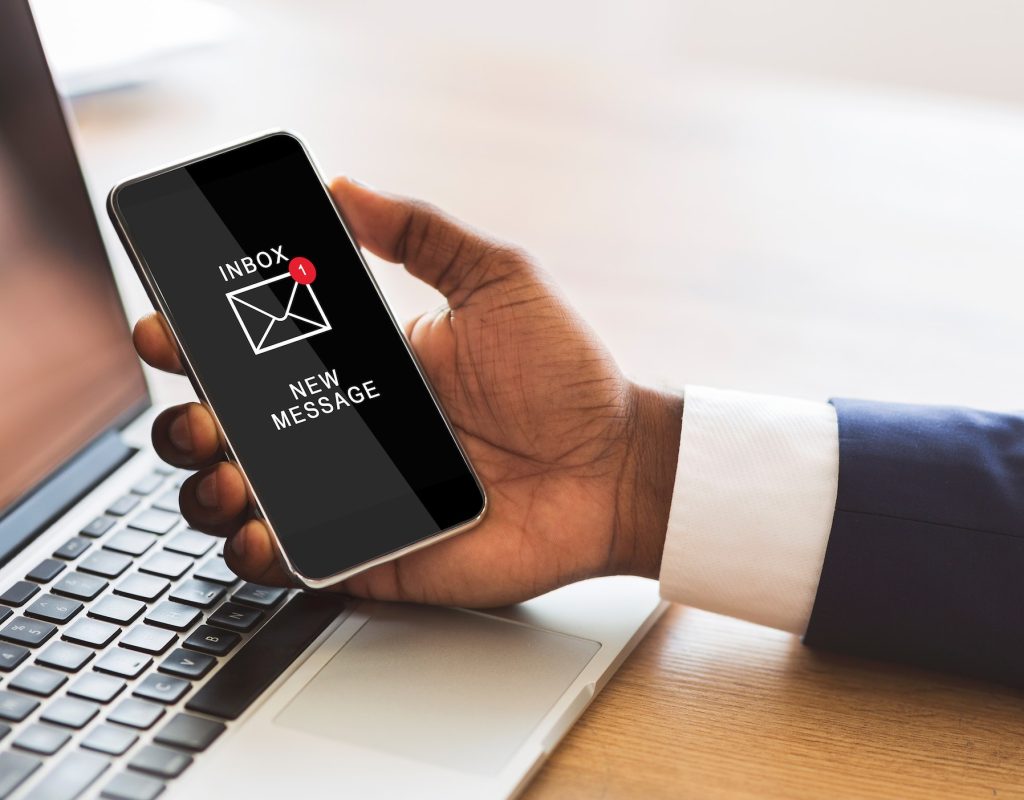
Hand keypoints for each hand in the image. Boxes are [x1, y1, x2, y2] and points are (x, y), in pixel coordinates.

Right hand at [134, 179, 681, 605]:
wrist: (615, 467)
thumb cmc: (567, 376)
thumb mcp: (498, 281)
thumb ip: (423, 234)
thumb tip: (345, 186)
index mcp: (363, 367)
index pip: (260, 354)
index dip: (201, 342)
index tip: (171, 327)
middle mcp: (347, 432)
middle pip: (234, 431)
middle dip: (190, 422)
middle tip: (203, 414)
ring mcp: (356, 496)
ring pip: (248, 500)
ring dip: (211, 488)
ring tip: (230, 473)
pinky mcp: (376, 555)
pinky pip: (298, 564)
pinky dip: (260, 557)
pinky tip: (257, 536)